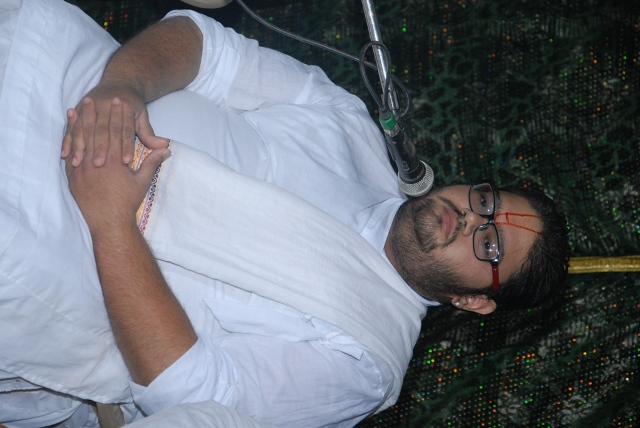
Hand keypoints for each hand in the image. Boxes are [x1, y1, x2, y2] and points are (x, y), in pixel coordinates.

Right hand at [61, 82, 167, 167]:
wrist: (119, 83)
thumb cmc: (133, 105)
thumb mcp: (142, 116)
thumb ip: (149, 133)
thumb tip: (164, 146)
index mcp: (124, 108)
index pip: (125, 130)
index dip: (126, 145)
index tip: (126, 161)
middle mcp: (105, 106)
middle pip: (103, 130)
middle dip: (100, 148)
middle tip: (100, 165)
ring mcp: (90, 108)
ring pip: (84, 129)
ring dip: (80, 147)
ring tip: (78, 163)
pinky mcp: (78, 112)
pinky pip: (71, 128)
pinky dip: (68, 142)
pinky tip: (65, 154)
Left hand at [66, 98, 169, 235]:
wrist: (109, 222)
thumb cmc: (127, 202)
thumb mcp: (143, 182)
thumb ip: (152, 162)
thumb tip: (167, 149)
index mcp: (115, 162)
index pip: (116, 132)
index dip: (117, 116)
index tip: (118, 102)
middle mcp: (97, 163)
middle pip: (96, 132)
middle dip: (96, 114)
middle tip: (95, 98)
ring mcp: (82, 170)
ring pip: (81, 140)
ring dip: (79, 123)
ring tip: (78, 107)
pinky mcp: (73, 177)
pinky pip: (70, 154)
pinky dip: (69, 140)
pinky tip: (69, 129)